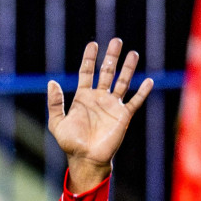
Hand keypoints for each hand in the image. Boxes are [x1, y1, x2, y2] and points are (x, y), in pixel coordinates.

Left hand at [49, 39, 153, 193]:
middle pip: (107, 72)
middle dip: (111, 56)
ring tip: (133, 53)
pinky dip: (142, 92)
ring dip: (128, 68)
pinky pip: (134, 101)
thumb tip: (51, 82)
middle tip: (116, 41)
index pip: (87, 72)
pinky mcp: (123, 116)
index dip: (89, 58)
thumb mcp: (57, 123)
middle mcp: (99, 98)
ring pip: (122, 82)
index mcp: (83, 97)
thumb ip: (54, 103)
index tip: (93, 44)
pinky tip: (148, 81)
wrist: (86, 159)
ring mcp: (112, 106)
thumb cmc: (70, 143)